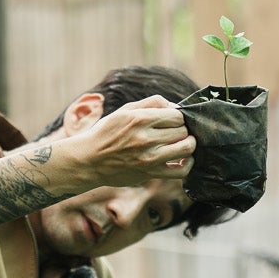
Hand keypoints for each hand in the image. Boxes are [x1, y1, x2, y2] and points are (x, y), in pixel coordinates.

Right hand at [61, 96, 194, 191]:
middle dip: (183, 129)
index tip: (172, 120)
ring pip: (186, 148)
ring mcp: (149, 158)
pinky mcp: (150, 174)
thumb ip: (151, 103)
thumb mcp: (125, 110)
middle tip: (175, 132)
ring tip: (182, 143)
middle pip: (183, 130)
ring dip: (188, 144)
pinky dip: (188, 164)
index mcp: (140, 119)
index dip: (178, 116)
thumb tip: (175, 106)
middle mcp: (146, 138)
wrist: (90, 160)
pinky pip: (181, 171)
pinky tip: (183, 159)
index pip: (177, 115)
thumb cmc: (107, 132)